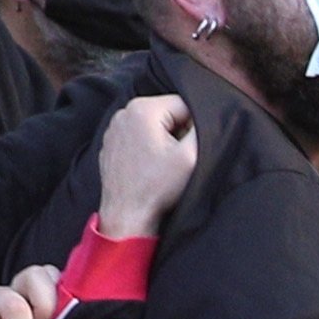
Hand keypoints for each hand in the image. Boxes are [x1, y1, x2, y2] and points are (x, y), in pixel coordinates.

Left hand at [93, 93, 196, 240]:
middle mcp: (124, 112)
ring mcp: (114, 127)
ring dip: (162, 140)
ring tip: (161, 164)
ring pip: (152, 124)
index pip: (184, 104)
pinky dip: (146, 148)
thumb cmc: (157, 188)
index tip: (188, 150)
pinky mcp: (111, 143)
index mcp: (144, 109)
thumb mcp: (191, 157)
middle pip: (167, 112)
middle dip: (176, 132)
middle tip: (175, 159)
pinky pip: (138, 136)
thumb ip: (203, 129)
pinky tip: (148, 167)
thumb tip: (207, 116)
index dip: (194, 127)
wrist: (127, 214)